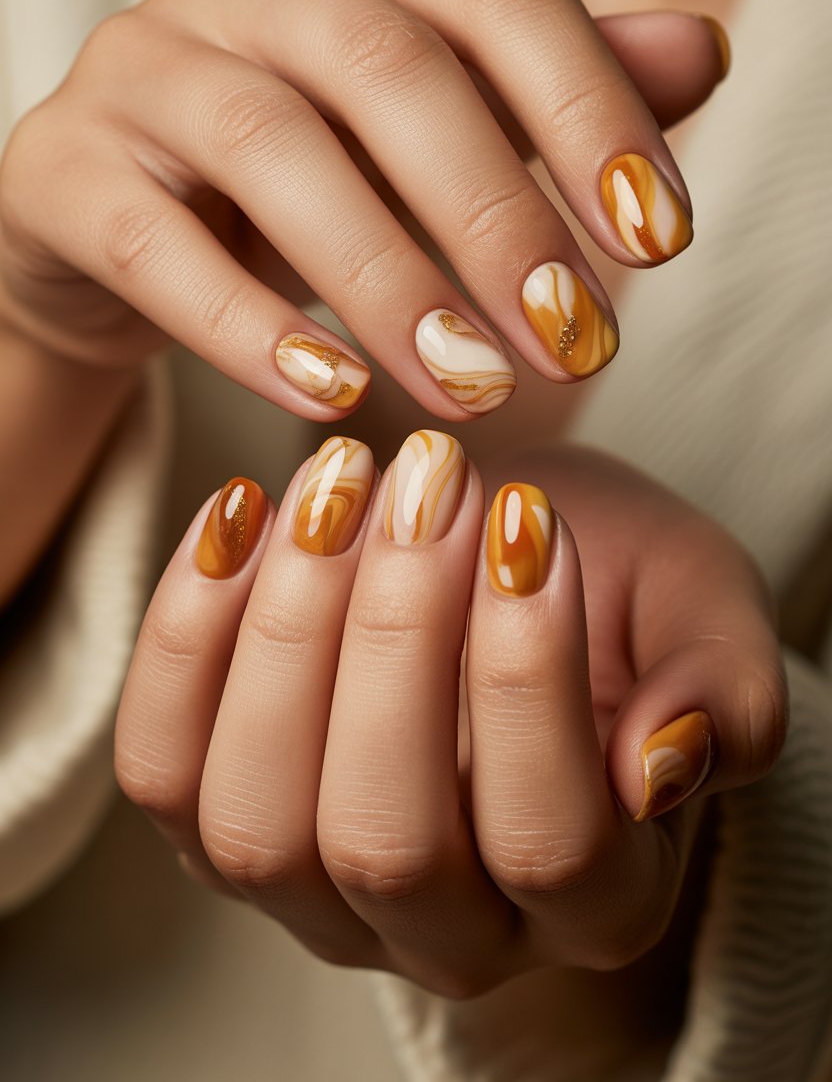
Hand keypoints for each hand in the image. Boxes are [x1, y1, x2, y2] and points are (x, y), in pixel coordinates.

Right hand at [0, 0, 727, 419]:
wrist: (126, 231)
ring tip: (472, 388)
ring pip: (275, 148)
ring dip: (389, 280)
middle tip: (573, 345)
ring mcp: (139, 62)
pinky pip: (160, 245)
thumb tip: (702, 55)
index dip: (590, 111)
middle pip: (389, 67)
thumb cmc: (306, 188)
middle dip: (497, 214)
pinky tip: (334, 395)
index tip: (659, 242)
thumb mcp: (436, 145)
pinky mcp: (63, 168)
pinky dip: (252, 327)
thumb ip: (552, 98)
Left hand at [115, 435, 785, 996]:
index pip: (554, 839)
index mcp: (598, 897)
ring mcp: (316, 898)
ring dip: (288, 633)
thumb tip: (656, 764)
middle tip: (426, 482)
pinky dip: (185, 635)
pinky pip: (162, 767)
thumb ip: (720, 692)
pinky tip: (244, 515)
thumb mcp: (702, 616)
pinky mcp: (215, 833)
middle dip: (397, 638)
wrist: (513, 575)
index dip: (530, 680)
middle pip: (389, 842)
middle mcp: (450, 932)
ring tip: (338, 485)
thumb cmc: (617, 599)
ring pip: (258, 826)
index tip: (526, 518)